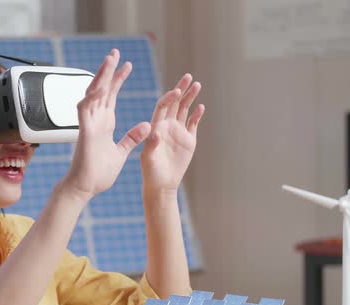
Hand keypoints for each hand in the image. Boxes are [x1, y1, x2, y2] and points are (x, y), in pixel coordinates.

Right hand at [63, 49, 150, 199]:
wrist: (85, 187)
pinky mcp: (85, 132)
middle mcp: (96, 120)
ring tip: (109, 60)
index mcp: (104, 124)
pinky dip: (92, 96)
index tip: (127, 66)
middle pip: (102, 90)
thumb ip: (131, 138)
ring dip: (101, 76)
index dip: (118, 80)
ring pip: (93, 94)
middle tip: (115, 53)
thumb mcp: (121, 152)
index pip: (111, 96)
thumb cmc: (99, 173)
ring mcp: (89, 125)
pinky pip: (86, 109)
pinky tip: (100, 84)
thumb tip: (146, 126)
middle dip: (109, 71)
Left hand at [141, 74, 204, 192]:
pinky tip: (201, 107)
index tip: (177, 91)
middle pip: (174, 103)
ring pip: (184, 110)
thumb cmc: (151, 172)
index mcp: (155, 126)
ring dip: (190, 97)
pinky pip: (193, 123)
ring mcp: (178, 132)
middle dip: (181, 89)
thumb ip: (151, 144)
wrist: (162, 184)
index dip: (169, 97)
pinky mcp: (188, 140)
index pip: (162, 106)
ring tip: (197, 85)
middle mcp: (166, 126)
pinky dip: (197, 115)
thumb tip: (155, 130)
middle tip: (188, 76)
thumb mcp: (148, 158)